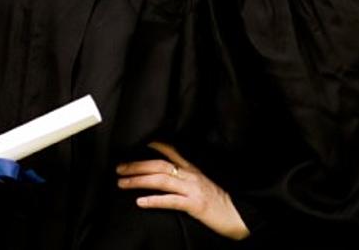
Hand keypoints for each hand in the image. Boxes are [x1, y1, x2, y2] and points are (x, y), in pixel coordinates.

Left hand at [116, 141, 248, 240]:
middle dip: (137, 165)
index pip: (172, 152)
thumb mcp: (202, 184)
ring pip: (161, 180)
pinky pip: (171, 201)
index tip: (139, 143)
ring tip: (122, 182)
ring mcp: (193, 189)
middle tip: (119, 168)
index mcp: (192, 170)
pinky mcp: (195, 204)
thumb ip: (186, 178)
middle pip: (159, 165)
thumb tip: (168, 175)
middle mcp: (191, 176)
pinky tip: (140, 201)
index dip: (155, 146)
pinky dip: (154, 200)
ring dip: (139, 180)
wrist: (238, 216)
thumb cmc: (219, 202)